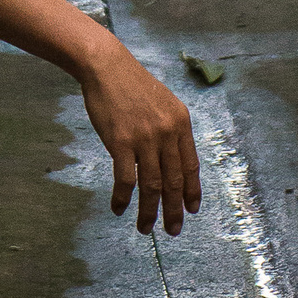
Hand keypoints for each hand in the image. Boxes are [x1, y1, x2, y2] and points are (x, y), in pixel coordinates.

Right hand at [81, 47, 202, 235]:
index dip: (191, 191)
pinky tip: (119, 208)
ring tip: (145, 228)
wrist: (106, 66)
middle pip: (174, 182)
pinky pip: (126, 179)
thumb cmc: (132, 85)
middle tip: (172, 231)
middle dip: (174, 211)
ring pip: (152, 186)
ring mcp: (145, 138)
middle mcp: (167, 132)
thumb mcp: (162, 104)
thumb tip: (170, 164)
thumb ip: (170, 131)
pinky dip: (123, 198)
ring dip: (148, 212)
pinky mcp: (121, 142)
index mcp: (181, 123)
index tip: (191, 210)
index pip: (191, 166)